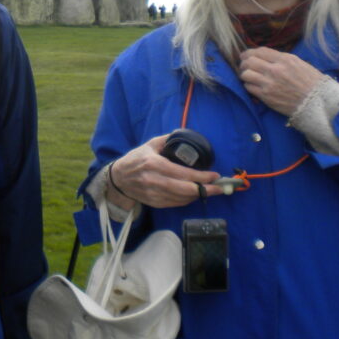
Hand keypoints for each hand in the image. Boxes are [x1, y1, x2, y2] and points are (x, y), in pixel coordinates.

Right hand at [107, 134, 222, 208]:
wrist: (118, 179)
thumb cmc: (135, 160)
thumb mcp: (149, 145)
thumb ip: (167, 140)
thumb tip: (184, 135)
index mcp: (154, 164)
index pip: (183, 174)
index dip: (201, 176)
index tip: (214, 175)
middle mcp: (154, 180)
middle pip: (185, 190)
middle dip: (206, 190)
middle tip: (220, 188)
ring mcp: (153, 193)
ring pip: (182, 198)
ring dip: (198, 196)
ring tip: (210, 191)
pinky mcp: (153, 202)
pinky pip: (175, 204)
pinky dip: (187, 200)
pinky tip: (194, 195)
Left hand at [238, 47, 323, 115]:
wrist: (317, 102)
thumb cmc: (311, 82)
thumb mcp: (299, 63)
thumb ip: (281, 59)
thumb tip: (263, 56)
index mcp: (285, 60)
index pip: (259, 51)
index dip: (249, 52)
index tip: (246, 55)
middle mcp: (275, 70)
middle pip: (249, 61)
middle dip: (244, 62)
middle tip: (244, 65)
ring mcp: (270, 84)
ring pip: (245, 74)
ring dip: (245, 74)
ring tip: (248, 76)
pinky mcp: (266, 96)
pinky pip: (249, 87)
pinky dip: (248, 85)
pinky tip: (254, 86)